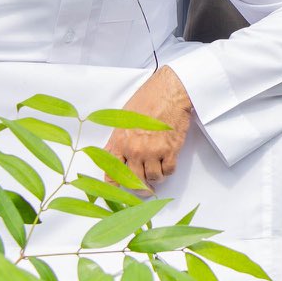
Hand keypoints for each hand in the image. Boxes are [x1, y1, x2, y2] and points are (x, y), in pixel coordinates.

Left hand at [104, 65, 194, 187]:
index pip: (112, 173)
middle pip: (135, 180)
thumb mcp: (123, 119)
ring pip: (154, 178)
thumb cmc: (147, 100)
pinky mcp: (171, 150)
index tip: (121, 187)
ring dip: (156, 178)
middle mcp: (135, 150)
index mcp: (120, 142)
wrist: (168, 92)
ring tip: (158, 172)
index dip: (116, 184)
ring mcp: (153, 151)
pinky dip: (169, 170)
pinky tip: (167, 164)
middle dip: (139, 187)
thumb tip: (110, 154)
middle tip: (144, 188)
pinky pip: (169, 171)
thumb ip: (116, 140)